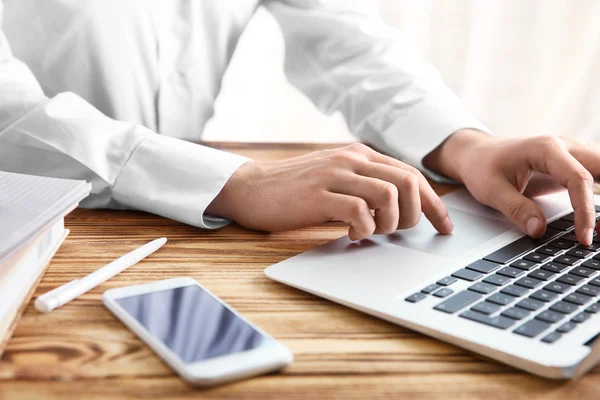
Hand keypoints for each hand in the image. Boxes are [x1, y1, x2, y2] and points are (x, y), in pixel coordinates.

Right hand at [206, 144, 453, 239]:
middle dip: (416, 214)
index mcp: (360, 154)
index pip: (412, 174)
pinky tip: (352, 234)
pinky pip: (359, 210)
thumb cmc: (296, 190)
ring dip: (390, 222)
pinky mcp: (318, 193)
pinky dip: (365, 228)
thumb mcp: (337, 180)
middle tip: (398, 232)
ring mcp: (335, 174)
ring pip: (389, 194)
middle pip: (409, 182)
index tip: (444, 227)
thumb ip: (366, 186)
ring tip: (372, 232)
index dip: (434, 203)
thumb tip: (403, 209)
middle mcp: (352, 158)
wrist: (253, 188)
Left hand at [424, 130, 596, 244]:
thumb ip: (515, 209)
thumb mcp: (491, 190)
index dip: (584, 210)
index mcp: (545, 149)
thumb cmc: (482, 167)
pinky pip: (596, 178)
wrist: (476, 154)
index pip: (578, 178)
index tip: (584, 236)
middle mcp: (564, 147)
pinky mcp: (571, 166)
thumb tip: (539, 230)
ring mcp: (570, 155)